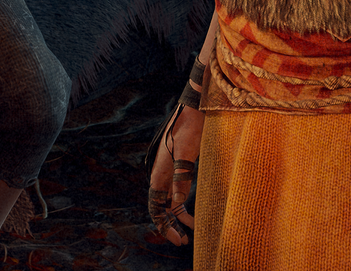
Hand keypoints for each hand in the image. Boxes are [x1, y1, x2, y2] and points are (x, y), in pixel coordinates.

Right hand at [146, 99, 201, 246]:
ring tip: (192, 231)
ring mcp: (170, 172)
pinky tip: (194, 214)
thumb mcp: (187, 152)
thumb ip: (181, 176)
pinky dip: (183, 205)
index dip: (163, 225)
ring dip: (177, 217)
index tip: (176, 239)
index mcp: (159, 172)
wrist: (195, 108)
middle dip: (169, 225)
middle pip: (160, 207)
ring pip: (169, 202)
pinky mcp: (179, 168)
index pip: (155, 206)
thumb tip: (178, 201)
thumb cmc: (190, 127)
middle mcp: (161, 174)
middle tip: (184, 241)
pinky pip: (177, 192)